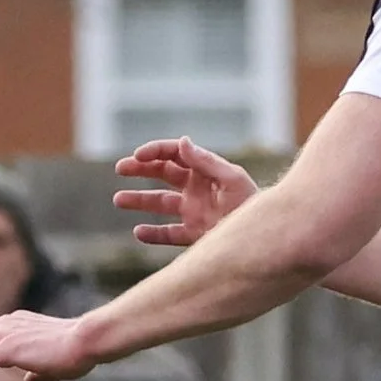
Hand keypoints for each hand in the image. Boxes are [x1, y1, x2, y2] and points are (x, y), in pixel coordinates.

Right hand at [114, 136, 257, 248]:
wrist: (262, 239)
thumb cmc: (252, 205)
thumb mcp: (231, 179)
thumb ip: (206, 162)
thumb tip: (182, 141)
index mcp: (206, 172)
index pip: (177, 155)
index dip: (156, 152)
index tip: (136, 156)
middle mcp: (197, 189)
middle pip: (164, 174)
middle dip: (141, 170)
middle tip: (120, 168)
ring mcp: (193, 212)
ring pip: (160, 203)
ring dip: (139, 200)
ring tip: (118, 199)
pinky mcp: (192, 234)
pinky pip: (167, 233)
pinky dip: (152, 234)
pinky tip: (138, 233)